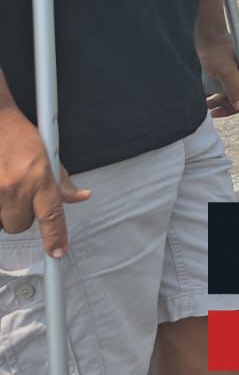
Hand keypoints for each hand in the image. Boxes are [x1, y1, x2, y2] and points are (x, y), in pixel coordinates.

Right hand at [0, 107, 90, 257]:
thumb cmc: (20, 137)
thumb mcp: (49, 155)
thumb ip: (62, 181)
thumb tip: (81, 197)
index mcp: (39, 178)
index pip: (52, 216)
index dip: (55, 237)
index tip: (57, 252)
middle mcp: (15, 187)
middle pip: (21, 225)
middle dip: (24, 216)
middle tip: (23, 196)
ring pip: (2, 223)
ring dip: (6, 213)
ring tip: (8, 189)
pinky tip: (1, 187)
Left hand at [201, 44, 238, 126]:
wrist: (206, 38)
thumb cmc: (217, 51)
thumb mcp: (224, 70)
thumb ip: (234, 88)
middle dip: (231, 108)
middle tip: (215, 113)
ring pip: (234, 97)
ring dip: (221, 103)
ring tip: (207, 105)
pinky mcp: (231, 78)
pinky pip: (227, 92)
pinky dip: (217, 97)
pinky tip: (207, 98)